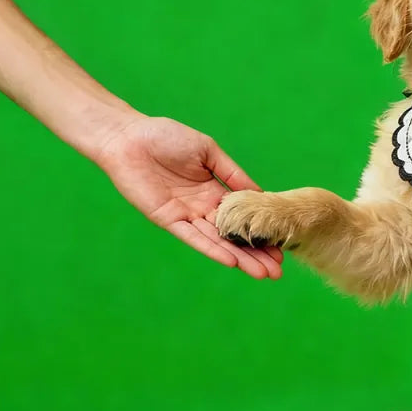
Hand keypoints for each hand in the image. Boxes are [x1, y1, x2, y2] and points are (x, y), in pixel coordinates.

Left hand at [95, 114, 282, 278]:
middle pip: (233, 236)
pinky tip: (231, 261)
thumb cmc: (167, 137)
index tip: (281, 247)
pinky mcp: (168, 220)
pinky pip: (193, 238)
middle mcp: (202, 207)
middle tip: (277, 271)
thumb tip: (260, 193)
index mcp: (214, 191)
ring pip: (218, 242)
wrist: (129, 137)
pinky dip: (212, 250)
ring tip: (262, 273)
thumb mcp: (208, 151)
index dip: (260, 232)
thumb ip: (232, 174)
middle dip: (255, 254)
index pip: (242, 217)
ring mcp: (186, 215)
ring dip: (239, 259)